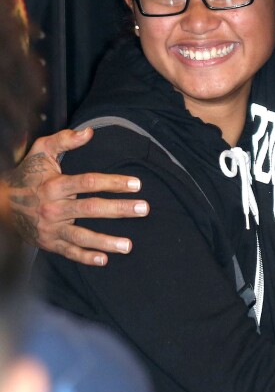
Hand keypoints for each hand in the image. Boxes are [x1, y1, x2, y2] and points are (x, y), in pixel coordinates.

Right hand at [7, 128, 148, 265]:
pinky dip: (85, 258)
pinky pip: (69, 253)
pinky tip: (104, 260)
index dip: (113, 182)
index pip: (88, 182)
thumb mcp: (41, 151)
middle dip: (119, 209)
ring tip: (128, 245)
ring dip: (106, 242)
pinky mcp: (48, 243)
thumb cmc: (28, 174)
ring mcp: (50, 228)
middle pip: (90, 209)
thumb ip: (64, 139)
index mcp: (54, 185)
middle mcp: (53, 208)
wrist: (2, 203)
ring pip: (81, 237)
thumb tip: (89, 132)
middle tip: (143, 209)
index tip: (136, 184)